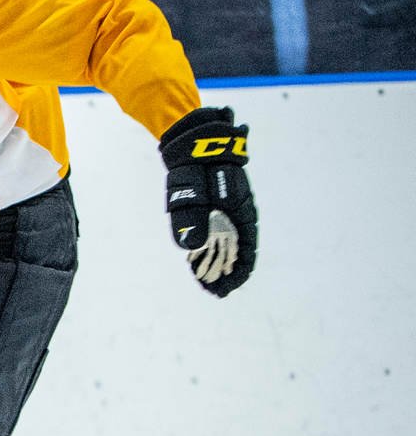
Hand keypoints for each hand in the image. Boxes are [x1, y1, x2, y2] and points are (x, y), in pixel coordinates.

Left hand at [161, 106, 257, 297]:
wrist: (198, 144)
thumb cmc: (198, 169)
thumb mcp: (194, 194)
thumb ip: (192, 219)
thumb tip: (189, 248)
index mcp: (241, 215)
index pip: (245, 253)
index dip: (236, 274)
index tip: (224, 290)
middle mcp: (238, 216)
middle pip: (236, 252)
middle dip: (225, 274)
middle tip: (213, 291)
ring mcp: (228, 212)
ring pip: (226, 244)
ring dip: (217, 263)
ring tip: (205, 281)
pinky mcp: (216, 208)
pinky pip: (217, 234)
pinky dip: (209, 249)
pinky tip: (197, 259)